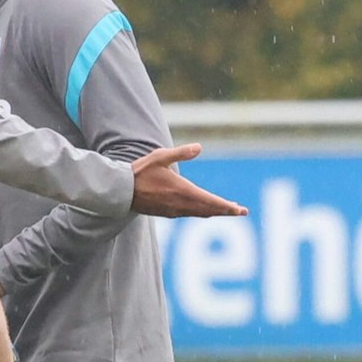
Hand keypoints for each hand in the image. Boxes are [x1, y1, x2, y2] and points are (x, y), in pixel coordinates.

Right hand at [129, 144, 247, 217]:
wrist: (120, 192)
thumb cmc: (140, 172)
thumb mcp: (160, 157)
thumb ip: (181, 153)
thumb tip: (199, 147)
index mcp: (183, 191)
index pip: (211, 202)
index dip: (227, 207)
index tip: (240, 210)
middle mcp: (181, 204)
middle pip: (209, 210)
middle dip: (226, 211)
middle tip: (241, 211)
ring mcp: (173, 211)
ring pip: (199, 213)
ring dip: (214, 212)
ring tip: (226, 210)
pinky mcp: (167, 213)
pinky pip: (189, 214)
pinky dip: (201, 212)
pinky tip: (203, 210)